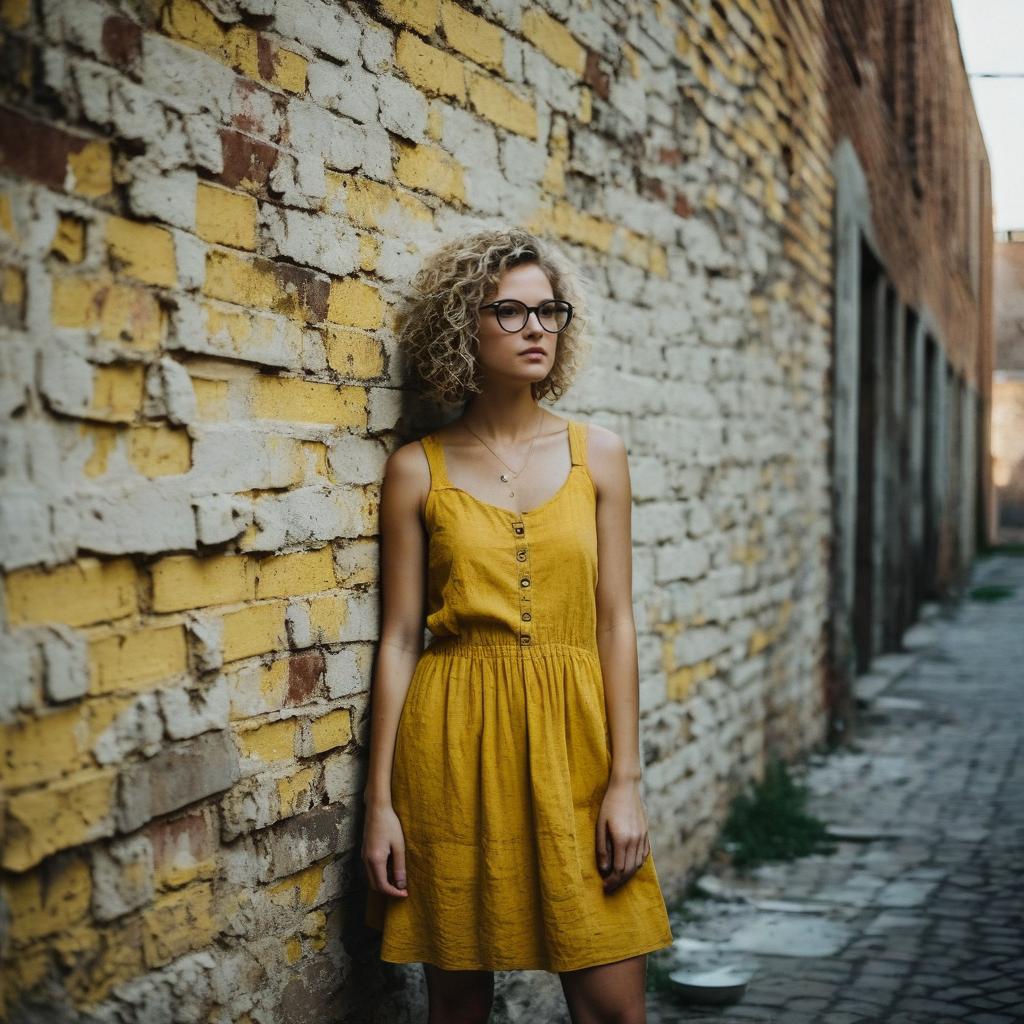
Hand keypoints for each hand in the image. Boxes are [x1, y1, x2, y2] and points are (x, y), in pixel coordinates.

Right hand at [362, 803, 408, 897]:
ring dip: (384, 883)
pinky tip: (391, 869)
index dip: (394, 893)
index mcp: (375, 860)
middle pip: (375, 885)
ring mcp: (363, 856)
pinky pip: (370, 870)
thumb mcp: (399, 846)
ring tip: (398, 879)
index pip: (382, 886)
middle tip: (402, 889)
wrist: (377, 809)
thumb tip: (401, 885)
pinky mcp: (364, 852)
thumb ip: (399, 866)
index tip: (405, 894)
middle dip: (388, 890)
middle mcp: (366, 861)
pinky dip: (380, 875)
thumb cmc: (390, 824)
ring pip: (372, 878)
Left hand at [595, 778, 650, 893]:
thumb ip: (602, 849)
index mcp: (622, 840)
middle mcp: (635, 841)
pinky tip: (630, 865)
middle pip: (629, 870)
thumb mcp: (600, 826)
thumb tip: (604, 869)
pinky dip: (637, 863)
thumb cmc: (609, 805)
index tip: (604, 886)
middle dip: (619, 882)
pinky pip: (644, 854)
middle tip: (609, 887)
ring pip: (638, 863)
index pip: (619, 869)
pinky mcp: (646, 832)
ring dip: (628, 874)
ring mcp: (643, 837)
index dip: (612, 881)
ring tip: (618, 878)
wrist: (626, 787)